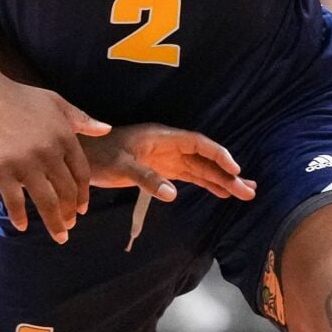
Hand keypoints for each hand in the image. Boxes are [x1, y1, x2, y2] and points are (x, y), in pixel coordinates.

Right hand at [0, 78, 108, 241]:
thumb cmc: (18, 97)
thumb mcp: (55, 102)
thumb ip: (81, 119)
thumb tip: (107, 129)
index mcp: (64, 136)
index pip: (81, 174)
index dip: (83, 194)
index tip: (82, 208)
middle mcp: (49, 152)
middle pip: (67, 192)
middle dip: (71, 213)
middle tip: (70, 227)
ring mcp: (25, 163)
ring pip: (46, 202)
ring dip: (55, 223)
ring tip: (59, 236)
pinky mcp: (1, 171)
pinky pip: (15, 201)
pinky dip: (20, 216)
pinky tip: (22, 226)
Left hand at [82, 123, 255, 204]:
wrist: (81, 157)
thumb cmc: (98, 156)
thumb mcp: (121, 166)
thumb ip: (146, 178)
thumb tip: (172, 193)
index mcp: (163, 138)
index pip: (198, 144)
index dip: (218, 155)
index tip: (235, 170)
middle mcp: (169, 146)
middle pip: (204, 159)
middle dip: (227, 174)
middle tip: (249, 192)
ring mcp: (166, 159)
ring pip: (200, 170)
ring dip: (221, 181)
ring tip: (245, 194)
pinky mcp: (161, 170)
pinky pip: (189, 177)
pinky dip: (206, 185)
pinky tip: (221, 194)